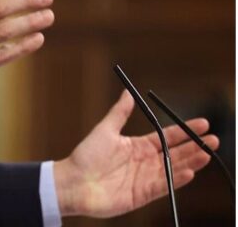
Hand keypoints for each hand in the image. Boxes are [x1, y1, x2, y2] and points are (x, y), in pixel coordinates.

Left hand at [54, 90, 218, 217]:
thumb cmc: (85, 156)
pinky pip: (164, 186)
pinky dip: (177, 179)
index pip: (167, 137)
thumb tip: (127, 92)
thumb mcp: (105, 130)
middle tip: (214, 139)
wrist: (73, 182)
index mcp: (137, 146)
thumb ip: (119, 112)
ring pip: (174, 169)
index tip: (203, 123)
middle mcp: (145, 162)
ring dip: (191, 162)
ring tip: (207, 154)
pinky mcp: (143, 194)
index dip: (185, 131)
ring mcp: (145, 178)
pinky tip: (190, 172)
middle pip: (175, 153)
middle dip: (195, 146)